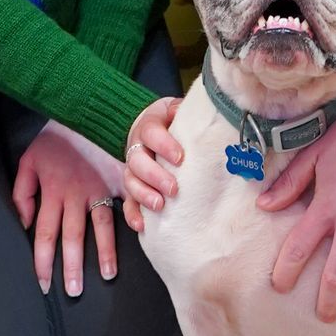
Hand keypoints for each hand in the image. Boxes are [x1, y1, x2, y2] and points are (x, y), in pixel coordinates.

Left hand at [12, 121, 123, 296]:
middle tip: (74, 290)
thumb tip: (24, 221)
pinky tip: (140, 236)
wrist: (83, 107)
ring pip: (101, 225)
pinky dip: (135, 218)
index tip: (44, 284)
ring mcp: (99, 186)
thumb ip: (22, 192)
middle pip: (71, 236)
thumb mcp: (29, 160)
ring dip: (104, 252)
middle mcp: (75, 193)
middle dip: (72, 266)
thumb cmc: (55, 137)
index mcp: (52, 190)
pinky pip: (128, 201)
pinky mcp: (118, 177)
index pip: (43, 233)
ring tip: (108, 274)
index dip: (43, 261)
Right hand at [120, 95, 182, 232]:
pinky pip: (127, 201)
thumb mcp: (178, 110)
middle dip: (155, 176)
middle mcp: (137, 148)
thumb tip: (208, 116)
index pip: (151, 133)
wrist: (152, 125)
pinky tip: (142, 224)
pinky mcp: (132, 186)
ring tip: (159, 206)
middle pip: (138, 161)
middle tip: (173, 188)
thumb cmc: (171, 121)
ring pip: (131, 182)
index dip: (163, 145)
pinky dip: (132, 214)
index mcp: (148, 127)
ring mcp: (132, 169)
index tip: (179, 157)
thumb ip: (188, 113)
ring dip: (144, 195)